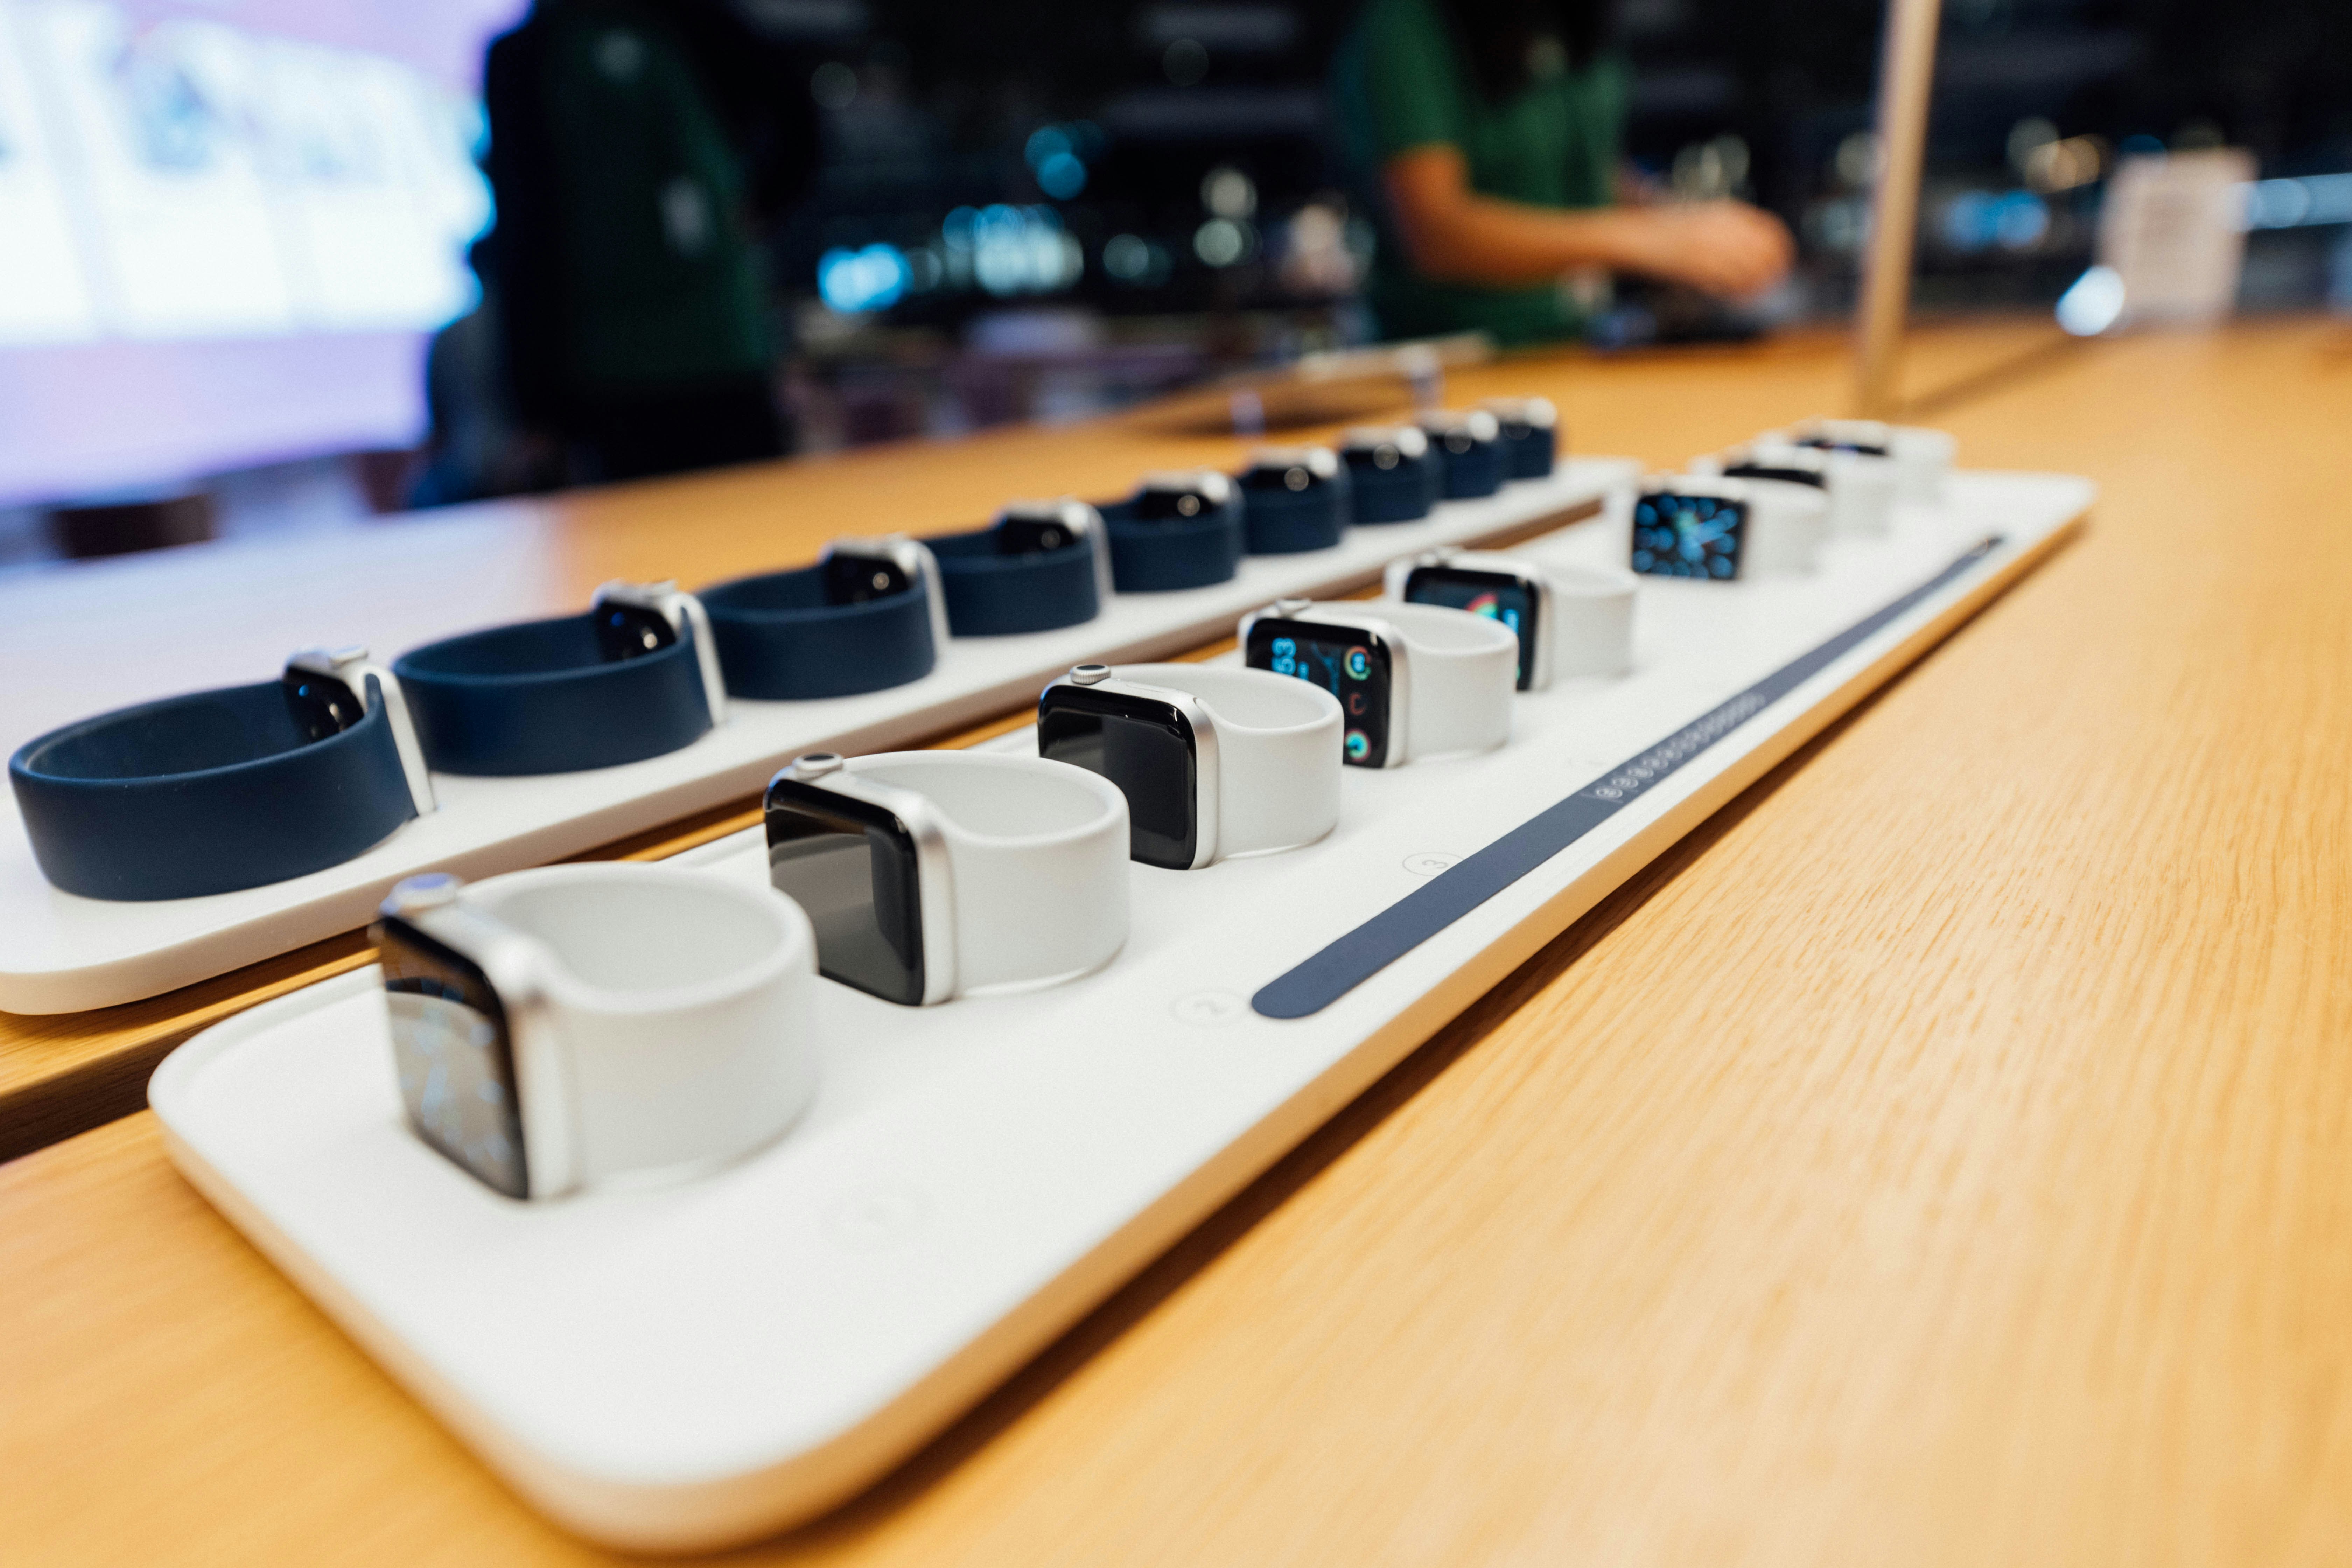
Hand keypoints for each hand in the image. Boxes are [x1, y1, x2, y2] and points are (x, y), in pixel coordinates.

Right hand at [1614, 201, 1794, 299]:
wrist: (1635, 235)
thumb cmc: (1670, 230)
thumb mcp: (1704, 218)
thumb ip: (1729, 228)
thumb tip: (1759, 248)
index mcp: (1724, 211)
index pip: (1768, 228)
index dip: (1781, 247)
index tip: (1782, 262)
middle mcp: (1720, 226)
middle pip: (1763, 250)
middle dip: (1772, 269)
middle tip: (1771, 282)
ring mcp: (1707, 245)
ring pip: (1748, 268)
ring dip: (1755, 284)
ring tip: (1754, 293)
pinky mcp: (1693, 264)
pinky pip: (1726, 281)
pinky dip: (1736, 291)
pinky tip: (1736, 297)